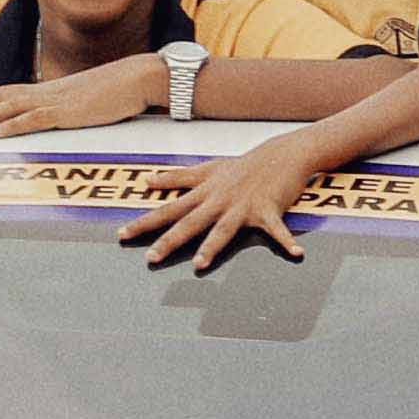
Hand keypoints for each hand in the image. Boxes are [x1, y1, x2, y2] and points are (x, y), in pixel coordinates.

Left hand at [0, 54, 162, 139]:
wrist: (141, 78)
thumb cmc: (120, 91)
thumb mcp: (88, 103)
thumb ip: (70, 110)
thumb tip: (59, 121)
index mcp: (51, 90)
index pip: (9, 94)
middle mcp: (48, 92)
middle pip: (1, 97)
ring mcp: (57, 100)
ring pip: (10, 107)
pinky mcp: (69, 112)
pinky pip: (33, 118)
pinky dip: (10, 126)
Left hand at [127, 134, 312, 273]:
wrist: (280, 154)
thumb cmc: (243, 165)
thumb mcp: (207, 169)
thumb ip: (177, 177)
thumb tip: (148, 181)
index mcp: (203, 193)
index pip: (168, 210)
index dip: (144, 222)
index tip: (122, 235)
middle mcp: (218, 201)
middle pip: (189, 223)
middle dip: (168, 241)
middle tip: (150, 258)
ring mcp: (242, 206)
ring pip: (223, 229)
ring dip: (211, 247)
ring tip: (199, 264)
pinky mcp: (268, 210)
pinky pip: (277, 230)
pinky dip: (286, 242)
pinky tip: (296, 255)